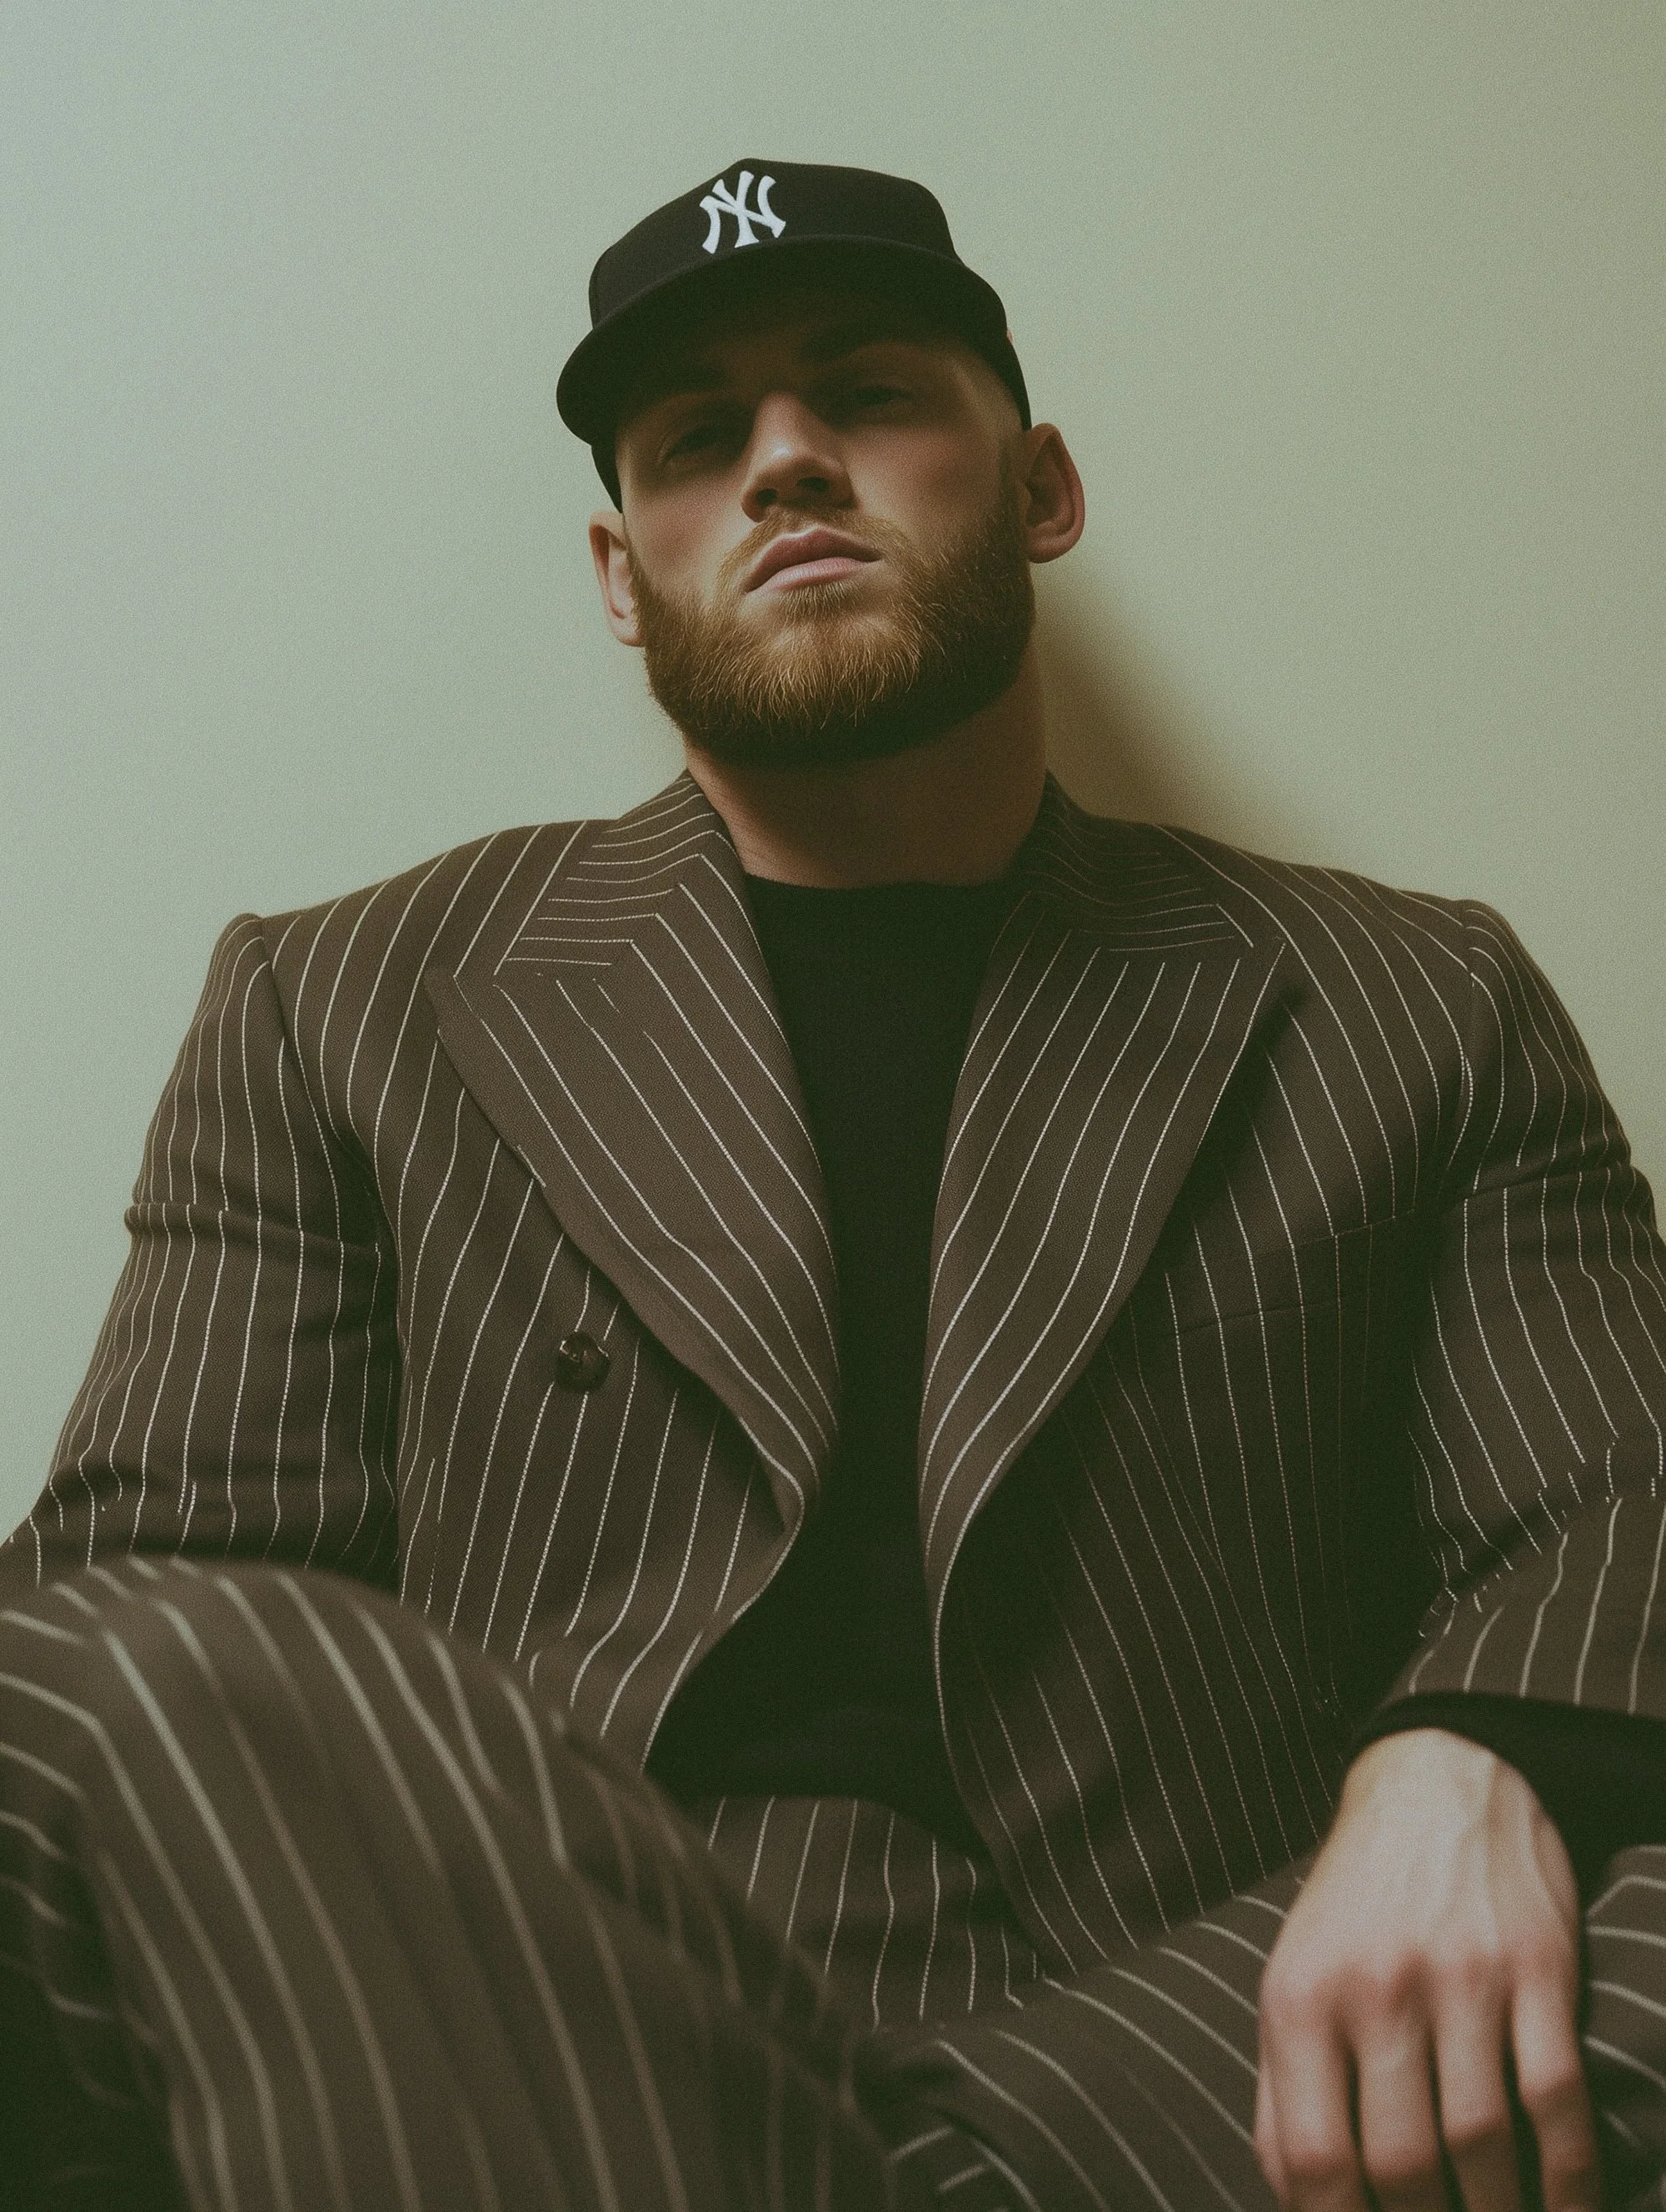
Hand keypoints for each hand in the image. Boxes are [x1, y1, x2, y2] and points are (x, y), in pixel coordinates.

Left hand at [1255, 1728, 1599, 2210]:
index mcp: (1300, 1998)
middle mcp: (1375, 1987)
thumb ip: (1284, 2087)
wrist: (1432, 1784)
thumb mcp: (1295, 1975)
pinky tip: (1566, 2211)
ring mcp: (1459, 1975)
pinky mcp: (1534, 1966)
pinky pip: (1558, 2097)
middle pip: (1401, 2164)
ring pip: (1482, 2143)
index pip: (1311, 2157)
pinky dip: (1569, 2177)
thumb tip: (1295, 2197)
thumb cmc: (1356, 1903)